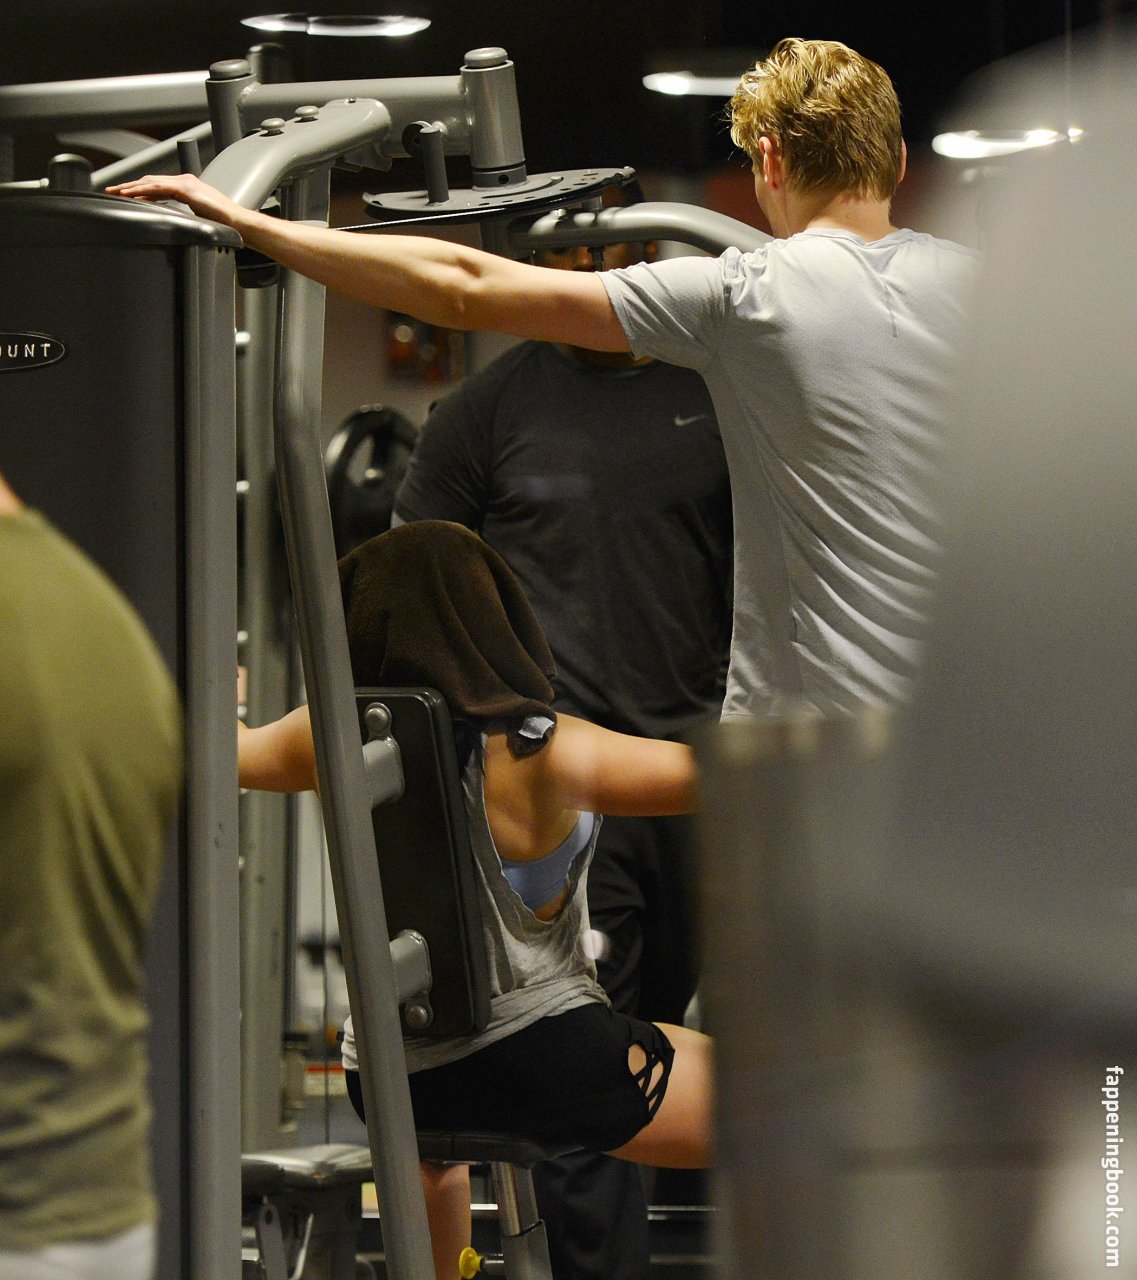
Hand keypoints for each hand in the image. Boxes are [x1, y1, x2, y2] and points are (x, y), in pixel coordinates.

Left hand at [105, 173, 242, 229]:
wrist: (238, 224)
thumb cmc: (225, 225)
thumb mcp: (200, 219)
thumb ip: (186, 216)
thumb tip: (176, 225)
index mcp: (188, 187)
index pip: (158, 186)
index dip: (140, 189)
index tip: (126, 195)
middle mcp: (185, 181)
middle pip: (151, 181)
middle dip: (130, 185)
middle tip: (113, 190)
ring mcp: (185, 183)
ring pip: (150, 182)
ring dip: (131, 187)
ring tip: (115, 191)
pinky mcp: (185, 189)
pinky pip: (157, 188)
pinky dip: (142, 190)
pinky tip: (130, 194)